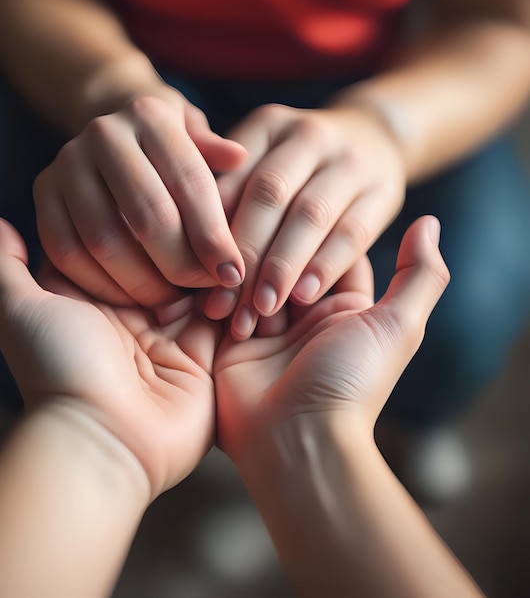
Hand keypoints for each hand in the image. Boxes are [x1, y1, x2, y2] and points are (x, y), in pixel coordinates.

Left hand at [0, 215, 219, 498]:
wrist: (104, 440)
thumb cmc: (58, 371)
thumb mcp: (20, 309)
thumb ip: (4, 265)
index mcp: (92, 297)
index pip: (117, 243)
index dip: (133, 216)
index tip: (152, 188)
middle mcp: (131, 313)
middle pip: (161, 261)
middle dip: (178, 238)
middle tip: (198, 208)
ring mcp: (168, 336)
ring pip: (196, 283)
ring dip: (208, 263)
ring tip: (224, 235)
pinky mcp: (202, 357)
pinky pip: (224, 317)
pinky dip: (232, 295)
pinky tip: (240, 269)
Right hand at [33, 83, 246, 308]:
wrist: (109, 133)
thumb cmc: (166, 148)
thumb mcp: (195, 139)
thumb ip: (214, 154)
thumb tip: (239, 158)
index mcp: (150, 116)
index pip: (190, 183)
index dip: (214, 237)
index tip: (232, 275)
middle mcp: (104, 134)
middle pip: (148, 216)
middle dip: (182, 265)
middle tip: (202, 291)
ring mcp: (66, 163)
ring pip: (106, 241)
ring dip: (144, 283)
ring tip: (171, 299)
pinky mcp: (41, 193)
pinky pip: (67, 253)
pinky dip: (101, 285)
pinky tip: (131, 298)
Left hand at [205, 103, 404, 339]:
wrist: (373, 138)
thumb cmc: (296, 165)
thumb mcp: (260, 160)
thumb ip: (224, 192)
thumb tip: (179, 251)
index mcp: (267, 126)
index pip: (230, 180)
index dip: (210, 233)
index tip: (191, 281)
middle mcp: (308, 136)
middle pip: (269, 195)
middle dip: (243, 255)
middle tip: (223, 308)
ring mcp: (350, 161)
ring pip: (310, 215)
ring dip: (282, 267)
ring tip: (260, 311)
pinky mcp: (383, 192)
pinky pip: (353, 232)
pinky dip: (326, 267)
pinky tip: (303, 298)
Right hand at [214, 215, 447, 462]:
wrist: (296, 439)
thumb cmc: (351, 384)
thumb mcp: (397, 326)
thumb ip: (418, 274)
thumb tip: (429, 221)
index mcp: (346, 306)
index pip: (333, 247)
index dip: (320, 228)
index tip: (304, 209)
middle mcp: (307, 314)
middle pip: (289, 258)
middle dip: (277, 253)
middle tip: (263, 246)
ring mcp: (269, 327)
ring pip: (254, 276)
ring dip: (249, 275)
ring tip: (241, 275)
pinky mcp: (234, 341)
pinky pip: (226, 303)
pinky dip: (224, 295)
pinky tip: (218, 290)